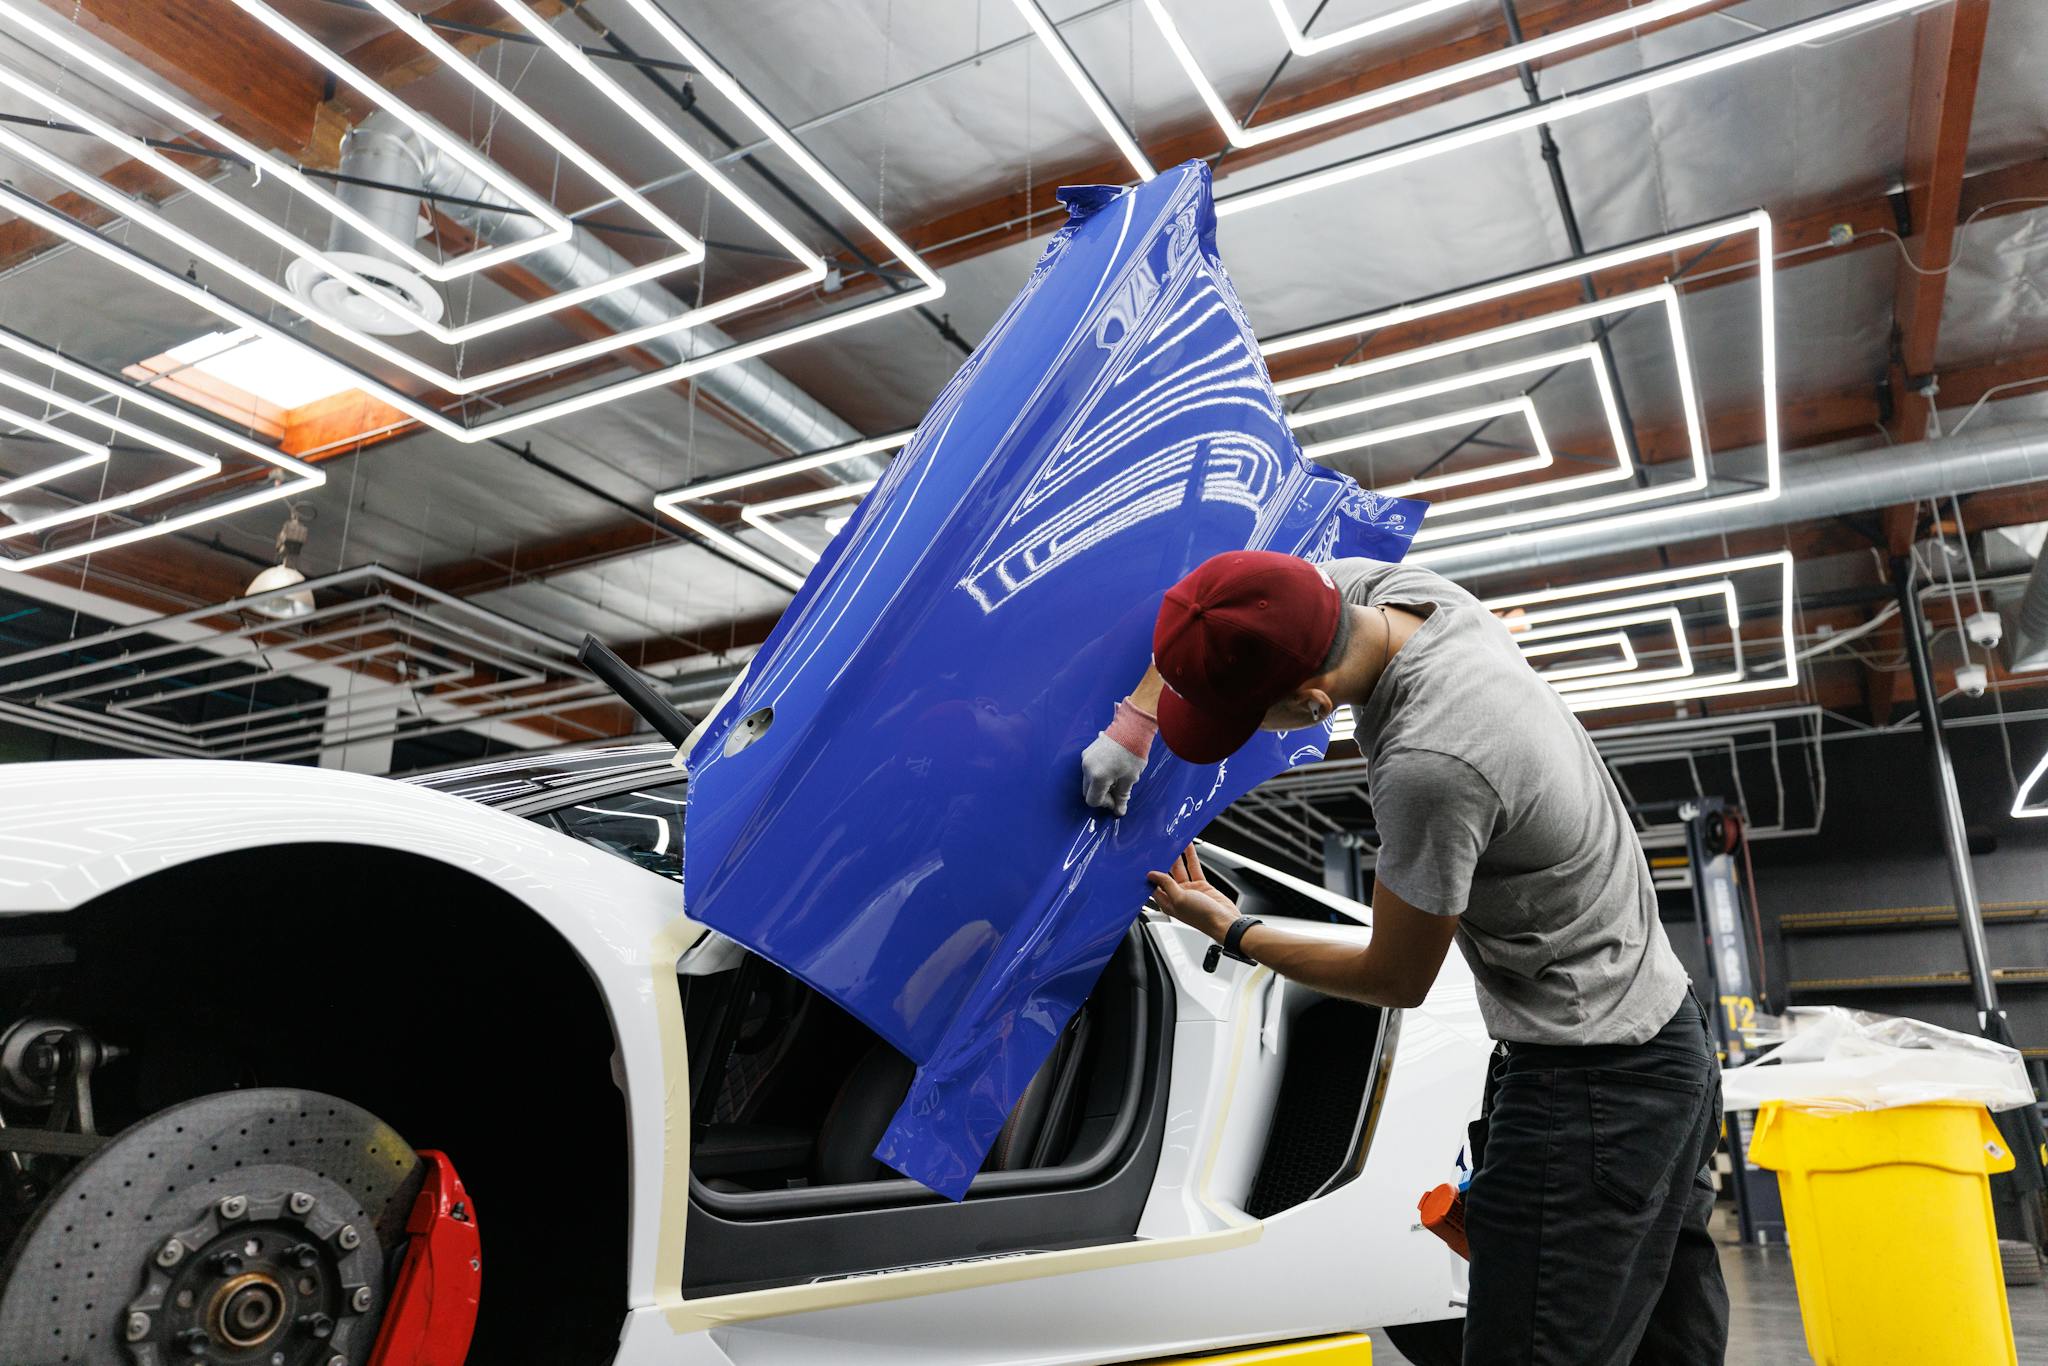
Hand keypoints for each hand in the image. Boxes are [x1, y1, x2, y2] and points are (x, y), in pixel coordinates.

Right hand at [1081, 700, 1155, 815]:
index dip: (1106, 804)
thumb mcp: (1130, 778)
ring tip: (1117, 778)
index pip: (1093, 801)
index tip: (1118, 800)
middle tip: (1118, 790)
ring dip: (1100, 784)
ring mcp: (1086, 758)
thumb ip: (1122, 796)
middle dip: (1102, 795)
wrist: (1132, 727)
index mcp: (1098, 777)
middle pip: (1088, 792)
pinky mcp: (1088, 751)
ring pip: (1088, 781)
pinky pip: (1089, 769)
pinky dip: (1098, 774)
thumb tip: (1119, 812)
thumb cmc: (1133, 753)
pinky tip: (1112, 768)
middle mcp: (1087, 768)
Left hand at [1146, 844, 1236, 939]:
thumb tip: (1152, 875)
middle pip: (1167, 875)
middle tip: (1160, 848)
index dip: (1151, 873)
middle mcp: (1177, 896)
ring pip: (1181, 869)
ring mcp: (1190, 890)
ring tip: (1174, 843)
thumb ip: (1166, 885)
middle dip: (1164, 862)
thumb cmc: (1202, 917)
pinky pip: (1194, 868)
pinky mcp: (1201, 885)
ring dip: (1178, 856)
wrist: (1225, 921)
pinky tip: (1188, 848)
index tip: (1148, 860)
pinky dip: (1191, 857)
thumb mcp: (1179, 899)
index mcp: (1167, 903)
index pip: (1154, 886)